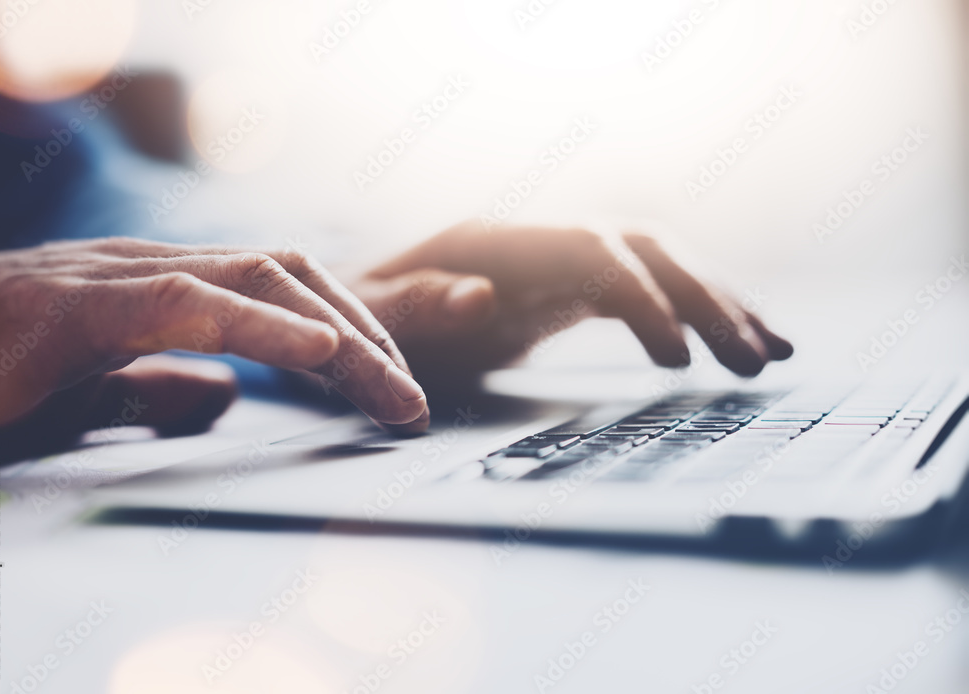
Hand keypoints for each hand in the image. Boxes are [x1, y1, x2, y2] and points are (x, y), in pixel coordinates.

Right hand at [0, 238, 428, 439]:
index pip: (287, 291)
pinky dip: (261, 322)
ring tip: (392, 388)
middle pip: (294, 276)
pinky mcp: (75, 305)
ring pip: (260, 277)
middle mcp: (156, 269)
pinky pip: (187, 301)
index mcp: (167, 289)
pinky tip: (316, 351)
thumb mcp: (93, 391)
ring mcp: (118, 277)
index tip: (394, 392)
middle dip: (369, 336)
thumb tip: (224, 398)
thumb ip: (157, 387)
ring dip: (340, 334)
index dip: (351, 332)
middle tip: (413, 402)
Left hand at [350, 221, 792, 386]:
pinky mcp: (569, 286)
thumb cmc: (357, 320)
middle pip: (641, 247)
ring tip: (773, 354)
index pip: (588, 251)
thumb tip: (483, 295)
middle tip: (753, 360)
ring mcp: (557, 258)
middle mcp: (536, 236)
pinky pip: (646, 288)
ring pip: (658, 262)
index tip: (678, 359)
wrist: (357, 313)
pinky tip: (736, 341)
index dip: (640, 298)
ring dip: (718, 302)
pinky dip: (693, 313)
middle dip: (702, 298)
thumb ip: (414, 306)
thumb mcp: (369, 318)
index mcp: (490, 239)